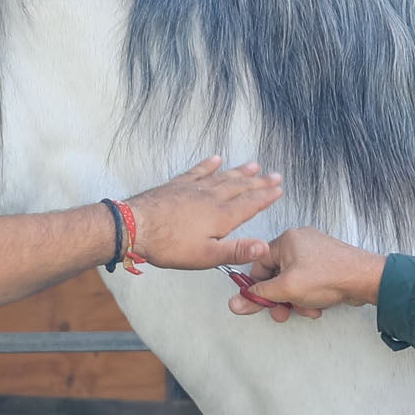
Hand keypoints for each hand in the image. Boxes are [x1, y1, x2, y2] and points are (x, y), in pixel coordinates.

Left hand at [126, 157, 280, 270]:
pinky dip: (209, 164)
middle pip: (241, 187)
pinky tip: (216, 159)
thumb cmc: (169, 245)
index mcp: (222, 216)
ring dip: (240, 171)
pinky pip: (198, 171)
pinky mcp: (178, 185)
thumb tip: (264, 247)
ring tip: (253, 165)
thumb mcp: (206, 256)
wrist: (136, 225)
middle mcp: (211, 197)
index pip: (251, 204)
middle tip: (274, 175)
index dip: (266, 196)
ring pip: (223, 176)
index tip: (279, 189)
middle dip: (259, 182)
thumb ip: (236, 250)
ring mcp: (194, 188)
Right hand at [229, 227, 385, 321]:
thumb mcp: (287, 289)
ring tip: (307, 308)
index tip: (259, 301)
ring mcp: (314, 252)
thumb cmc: (331, 276)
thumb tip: (237, 302)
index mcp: (287, 240)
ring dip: (297, 299)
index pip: (258, 263)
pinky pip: (308, 281)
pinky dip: (309, 295)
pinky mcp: (326, 263)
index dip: (256, 285)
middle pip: (276, 274)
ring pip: (293, 281)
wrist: (365, 279)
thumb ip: (260, 295)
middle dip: (280, 298)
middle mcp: (300, 242)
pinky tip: (318, 304)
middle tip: (282, 313)